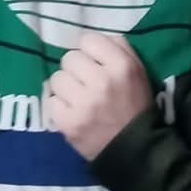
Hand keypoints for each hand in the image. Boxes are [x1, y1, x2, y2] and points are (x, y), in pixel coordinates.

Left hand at [50, 33, 153, 160]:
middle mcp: (102, 81)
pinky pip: (51, 101)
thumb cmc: (135, 106)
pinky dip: (60, 106)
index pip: (88, 40)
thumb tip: (90, 40)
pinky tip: (72, 112)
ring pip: (56, 78)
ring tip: (77, 98)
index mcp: (122, 66)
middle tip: (85, 83)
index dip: (90, 52)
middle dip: (76, 69)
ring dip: (65, 87)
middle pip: (69, 58)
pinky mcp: (68, 123)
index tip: (95, 63)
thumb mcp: (138, 71)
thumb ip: (119, 48)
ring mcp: (83, 103)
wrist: (135, 150)